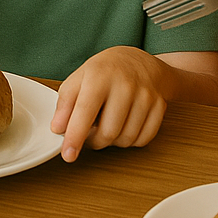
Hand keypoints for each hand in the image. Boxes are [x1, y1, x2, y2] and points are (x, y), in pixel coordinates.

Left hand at [51, 46, 170, 160]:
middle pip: (107, 132)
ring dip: (112, 141)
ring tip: (106, 125)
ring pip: (126, 139)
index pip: (85, 111)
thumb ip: (66, 103)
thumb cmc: (106, 71)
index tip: (68, 155)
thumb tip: (58, 128)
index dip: (75, 136)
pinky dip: (130, 140)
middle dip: (94, 141)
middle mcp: (125, 85)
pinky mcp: (160, 107)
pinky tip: (123, 126)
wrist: (141, 62)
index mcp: (100, 75)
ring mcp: (146, 96)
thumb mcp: (80, 78)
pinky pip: (143, 140)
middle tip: (88, 134)